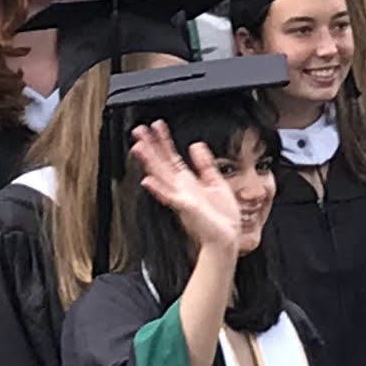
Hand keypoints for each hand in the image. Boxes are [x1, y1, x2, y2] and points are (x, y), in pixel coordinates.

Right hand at [126, 124, 245, 262]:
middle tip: (139, 131)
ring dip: (149, 162)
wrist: (227, 238)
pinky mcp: (185, 208)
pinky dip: (158, 189)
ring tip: (138, 147)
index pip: (171, 156)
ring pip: (161, 175)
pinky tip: (148, 180)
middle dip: (150, 146)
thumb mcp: (216, 182)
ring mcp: (180, 198)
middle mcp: (181, 188)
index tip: (157, 126)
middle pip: (161, 163)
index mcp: (188, 182)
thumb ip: (205, 164)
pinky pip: (168, 197)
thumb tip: (196, 146)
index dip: (163, 140)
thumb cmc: (223, 218)